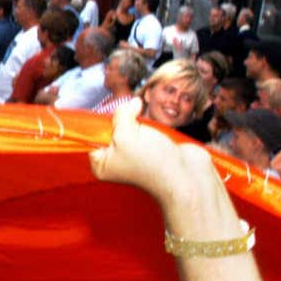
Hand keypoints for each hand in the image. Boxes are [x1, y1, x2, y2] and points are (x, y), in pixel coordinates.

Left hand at [88, 102, 210, 201]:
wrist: (187, 177)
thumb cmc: (152, 164)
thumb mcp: (126, 135)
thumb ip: (122, 115)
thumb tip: (131, 103)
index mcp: (101, 164)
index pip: (93, 136)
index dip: (105, 124)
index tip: (116, 119)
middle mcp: (116, 161)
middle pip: (114, 129)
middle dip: (125, 122)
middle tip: (136, 127)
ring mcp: (135, 156)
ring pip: (132, 128)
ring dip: (142, 125)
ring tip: (150, 136)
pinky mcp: (152, 151)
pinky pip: (148, 132)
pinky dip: (153, 129)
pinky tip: (159, 135)